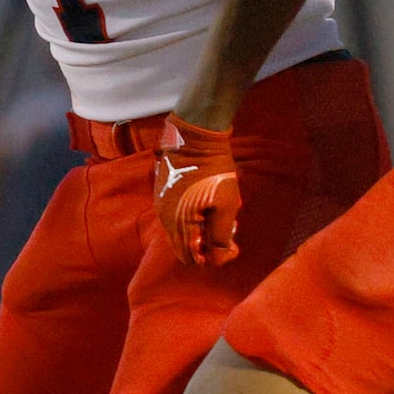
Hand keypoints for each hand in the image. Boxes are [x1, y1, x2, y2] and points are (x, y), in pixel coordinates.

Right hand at [153, 117, 241, 266]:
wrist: (195, 134)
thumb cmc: (214, 168)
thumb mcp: (226, 204)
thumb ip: (221, 235)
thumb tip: (219, 256)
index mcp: (178, 223)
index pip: (192, 259)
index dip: (214, 258)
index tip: (232, 245)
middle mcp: (164, 217)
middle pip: (186, 247)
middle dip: (209, 244)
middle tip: (229, 229)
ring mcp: (161, 204)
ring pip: (183, 231)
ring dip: (203, 229)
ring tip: (221, 211)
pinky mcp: (163, 192)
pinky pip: (178, 216)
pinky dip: (195, 217)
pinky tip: (210, 201)